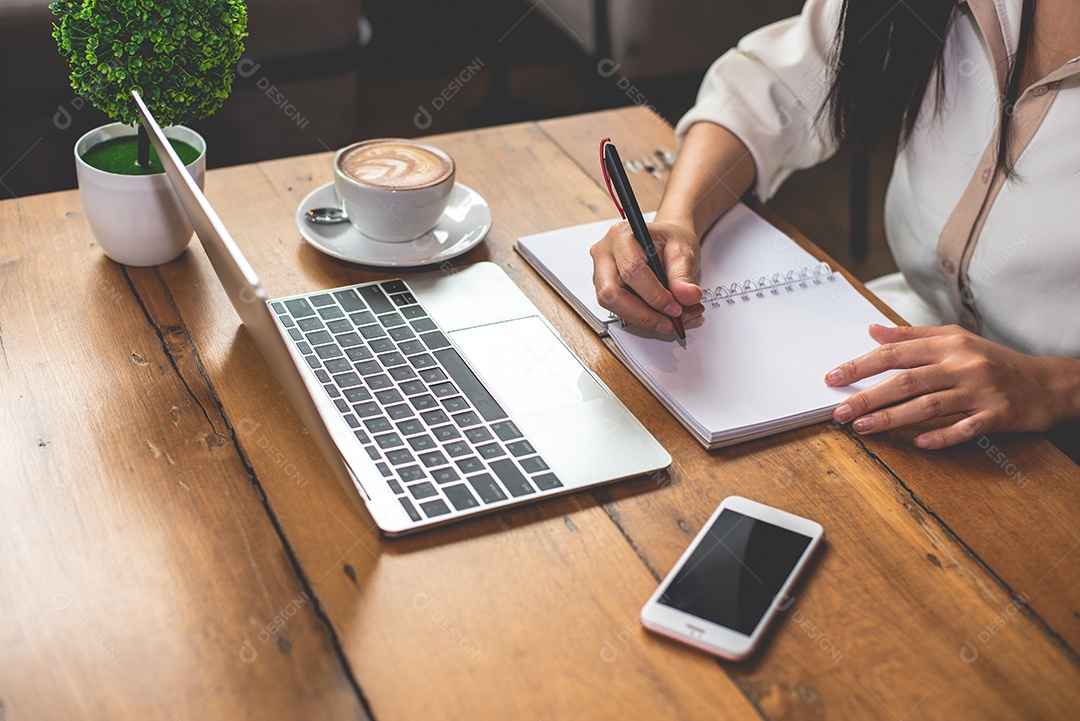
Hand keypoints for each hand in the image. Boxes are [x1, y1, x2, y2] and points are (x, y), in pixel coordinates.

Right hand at [590, 221, 704, 333]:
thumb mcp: (683, 251)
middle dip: (642, 314)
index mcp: (621, 236)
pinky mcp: (606, 290)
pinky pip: (619, 311)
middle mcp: (605, 254)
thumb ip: (684, 275)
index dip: (654, 295)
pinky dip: (643, 319)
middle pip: (611, 293)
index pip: (631, 270)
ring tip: (670, 320)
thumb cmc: (670, 241)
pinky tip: (662, 317)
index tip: (675, 308)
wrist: (666, 244)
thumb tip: (688, 296)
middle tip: (669, 322)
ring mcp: (601, 274)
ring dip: (643, 319)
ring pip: (612, 306)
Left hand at [825, 324, 1075, 448]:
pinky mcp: (997, 415)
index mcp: (947, 344)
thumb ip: (912, 336)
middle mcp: (961, 365)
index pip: (894, 353)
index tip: (833, 378)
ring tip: (863, 427)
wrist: (1046, 382)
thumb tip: (872, 331)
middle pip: (906, 380)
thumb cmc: (993, 360)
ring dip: (892, 418)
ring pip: (929, 405)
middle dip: (868, 396)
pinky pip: (965, 428)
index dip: (860, 366)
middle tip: (839, 412)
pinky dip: (941, 437)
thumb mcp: (954, 339)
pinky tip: (918, 444)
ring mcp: (980, 391)